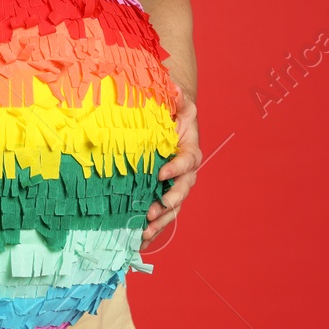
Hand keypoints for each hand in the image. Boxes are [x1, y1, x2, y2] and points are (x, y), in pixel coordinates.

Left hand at [145, 89, 200, 243]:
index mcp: (190, 151)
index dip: (176, 168)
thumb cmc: (174, 114)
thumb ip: (177, 97)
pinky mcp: (161, 196)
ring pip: (171, 208)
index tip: (161, 172)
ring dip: (160, 222)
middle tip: (154, 211)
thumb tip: (173, 88)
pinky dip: (151, 229)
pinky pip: (160, 215)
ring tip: (145, 232)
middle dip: (169, 203)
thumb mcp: (178, 102)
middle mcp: (184, 173)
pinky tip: (138, 241)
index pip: (187, 161)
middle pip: (182, 191)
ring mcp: (173, 187)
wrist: (168, 126)